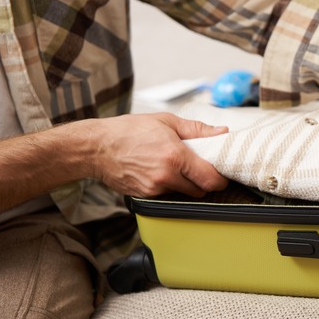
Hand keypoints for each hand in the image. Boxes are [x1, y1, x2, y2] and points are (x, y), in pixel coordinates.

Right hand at [91, 113, 228, 197]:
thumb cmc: (129, 131)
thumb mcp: (166, 121)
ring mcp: (154, 189)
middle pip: (200, 190)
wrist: (95, 147)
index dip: (221, 179)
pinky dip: (170, 186)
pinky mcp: (144, 196)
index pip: (210, 179)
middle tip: (201, 167)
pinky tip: (161, 171)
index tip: (222, 174)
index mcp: (175, 156)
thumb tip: (222, 132)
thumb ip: (198, 129)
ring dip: (186, 183)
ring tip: (176, 166)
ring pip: (183, 193)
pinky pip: (167, 195)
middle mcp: (166, 176)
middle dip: (204, 181)